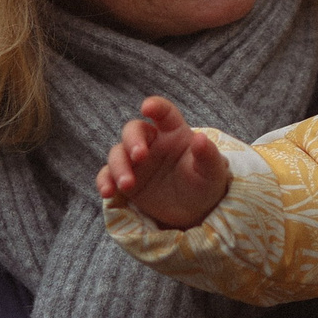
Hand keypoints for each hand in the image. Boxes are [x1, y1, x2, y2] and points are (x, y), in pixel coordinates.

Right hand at [95, 96, 231, 228]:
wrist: (195, 211)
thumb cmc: (205, 183)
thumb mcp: (212, 171)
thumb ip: (207, 155)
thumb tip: (201, 139)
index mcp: (173, 132)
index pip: (163, 113)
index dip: (155, 106)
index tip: (147, 107)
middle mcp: (151, 142)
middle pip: (133, 131)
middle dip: (132, 141)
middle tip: (139, 156)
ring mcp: (135, 161)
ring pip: (117, 153)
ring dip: (118, 167)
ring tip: (127, 185)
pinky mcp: (125, 180)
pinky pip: (107, 176)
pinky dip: (104, 181)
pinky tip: (107, 193)